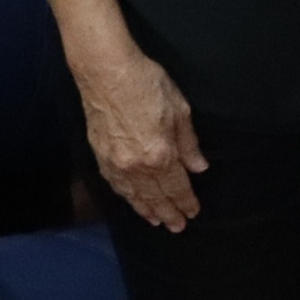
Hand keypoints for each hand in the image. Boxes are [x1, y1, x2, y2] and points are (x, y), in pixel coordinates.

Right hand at [77, 41, 206, 228]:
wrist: (106, 72)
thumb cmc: (147, 84)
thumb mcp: (179, 110)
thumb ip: (189, 143)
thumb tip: (199, 167)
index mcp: (160, 154)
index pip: (177, 187)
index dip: (186, 201)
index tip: (193, 213)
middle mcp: (137, 165)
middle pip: (155, 197)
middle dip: (168, 213)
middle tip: (177, 227)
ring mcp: (116, 163)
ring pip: (133, 195)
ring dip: (146, 210)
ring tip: (156, 221)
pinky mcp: (100, 155)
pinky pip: (115, 185)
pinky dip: (126, 196)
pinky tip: (131, 200)